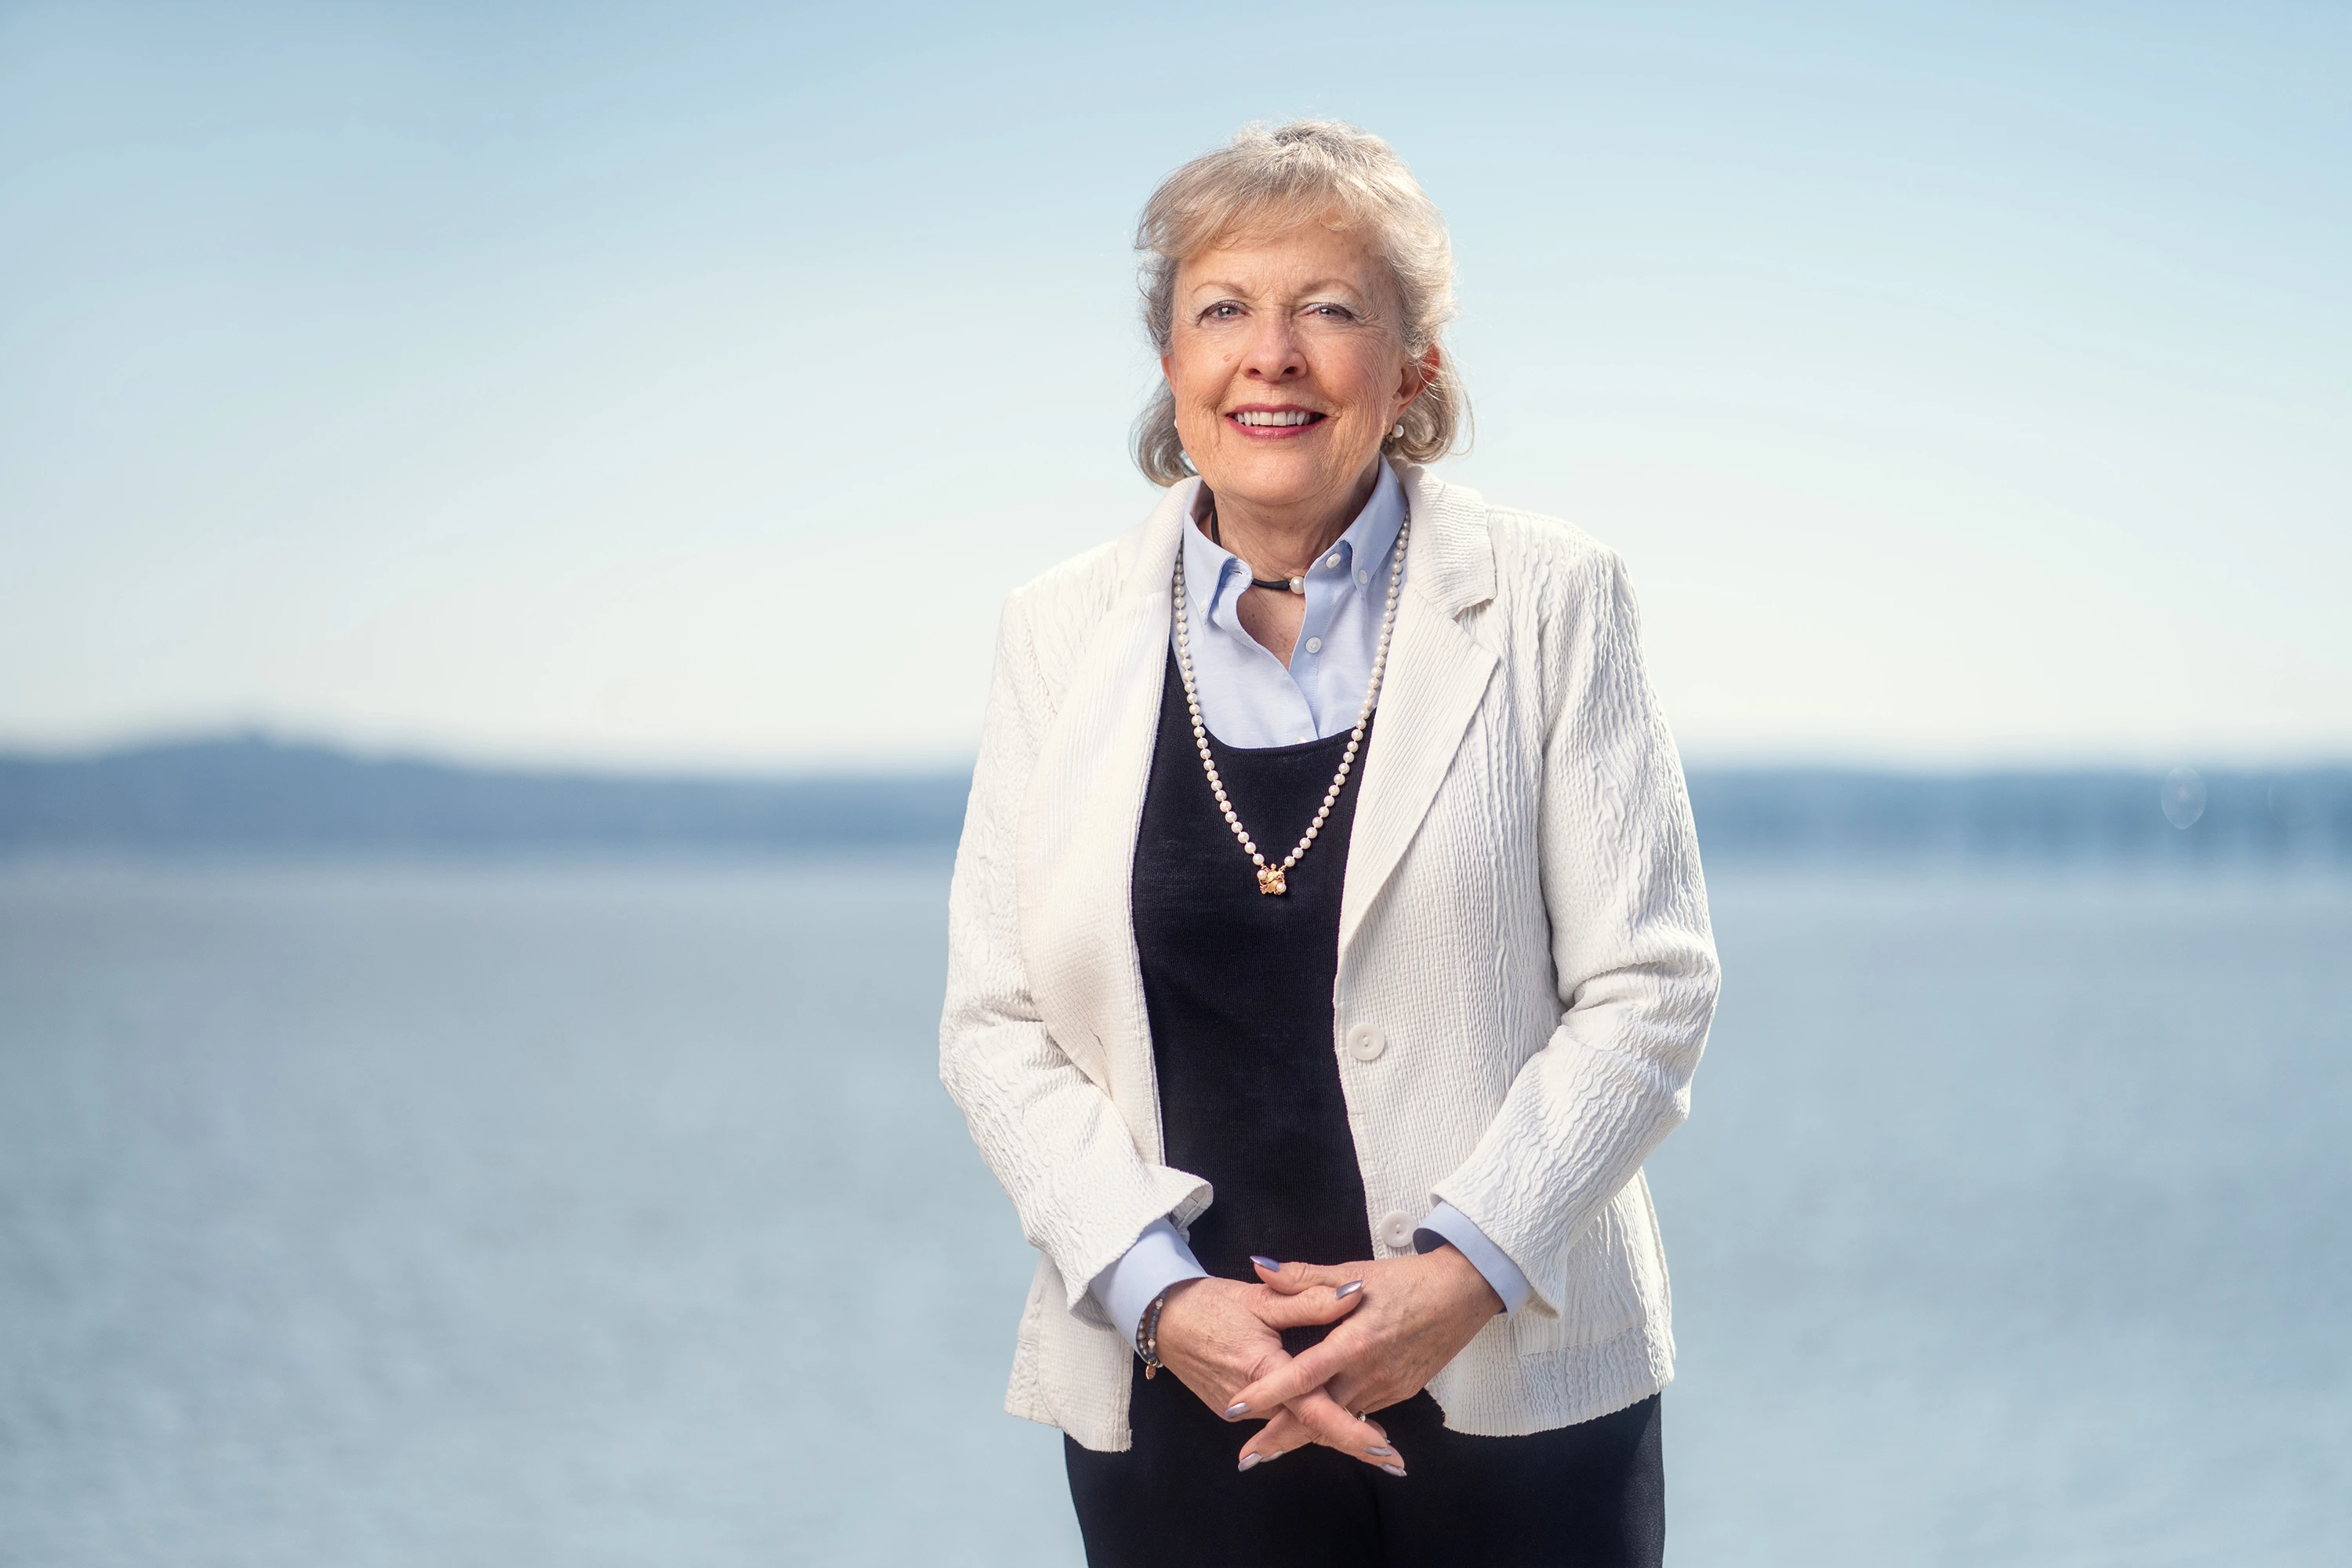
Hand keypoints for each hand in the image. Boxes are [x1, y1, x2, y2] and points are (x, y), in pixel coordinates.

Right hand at [1151, 1275, 1398, 1471]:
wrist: (1160, 1320)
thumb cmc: (1209, 1305)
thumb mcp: (1260, 1298)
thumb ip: (1309, 1299)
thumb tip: (1354, 1294)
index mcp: (1266, 1373)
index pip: (1317, 1413)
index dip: (1353, 1434)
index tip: (1385, 1452)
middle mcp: (1255, 1403)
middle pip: (1311, 1429)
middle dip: (1352, 1444)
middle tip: (1393, 1461)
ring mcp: (1242, 1412)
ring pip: (1295, 1426)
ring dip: (1330, 1431)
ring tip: (1373, 1442)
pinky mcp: (1234, 1410)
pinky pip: (1278, 1419)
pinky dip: (1304, 1420)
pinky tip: (1330, 1419)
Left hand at [1227, 1249, 1502, 1469]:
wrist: (1465, 1293)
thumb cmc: (1408, 1279)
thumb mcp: (1355, 1272)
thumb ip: (1303, 1277)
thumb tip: (1259, 1267)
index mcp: (1354, 1342)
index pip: (1301, 1375)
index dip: (1267, 1394)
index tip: (1235, 1409)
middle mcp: (1370, 1374)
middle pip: (1318, 1416)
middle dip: (1280, 1439)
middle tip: (1245, 1459)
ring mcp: (1388, 1388)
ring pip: (1339, 1420)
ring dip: (1306, 1435)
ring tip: (1270, 1448)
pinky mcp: (1401, 1393)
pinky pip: (1361, 1414)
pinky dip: (1336, 1424)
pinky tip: (1317, 1430)